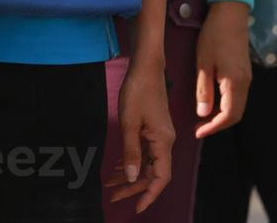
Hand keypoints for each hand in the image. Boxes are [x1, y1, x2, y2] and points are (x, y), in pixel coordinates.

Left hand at [106, 56, 174, 212]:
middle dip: (134, 187)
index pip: (160, 178)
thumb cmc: (137, 91)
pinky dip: (132, 160)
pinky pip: (145, 151)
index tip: (137, 208)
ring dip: (131, 174)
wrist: (146, 68)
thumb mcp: (129, 122)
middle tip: (113, 196)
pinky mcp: (154, 129)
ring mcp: (160, 135)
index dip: (149, 194)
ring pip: (147, 163)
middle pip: (152, 173)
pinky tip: (120, 166)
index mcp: (163, 142)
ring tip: (111, 184)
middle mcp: (165, 142)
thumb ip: (131, 151)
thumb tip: (133, 177)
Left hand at [194, 0, 250, 137]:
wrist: (230, 15)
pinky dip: (226, 105)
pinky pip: (237, 96)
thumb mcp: (203, 62)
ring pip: (238, 106)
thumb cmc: (213, 36)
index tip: (198, 132)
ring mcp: (247, 79)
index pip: (229, 116)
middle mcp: (245, 84)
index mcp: (235, 83)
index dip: (214, 127)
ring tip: (203, 117)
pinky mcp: (244, 73)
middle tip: (200, 127)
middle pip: (236, 114)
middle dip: (218, 124)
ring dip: (222, 115)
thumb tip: (203, 114)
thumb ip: (203, 89)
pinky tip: (212, 102)